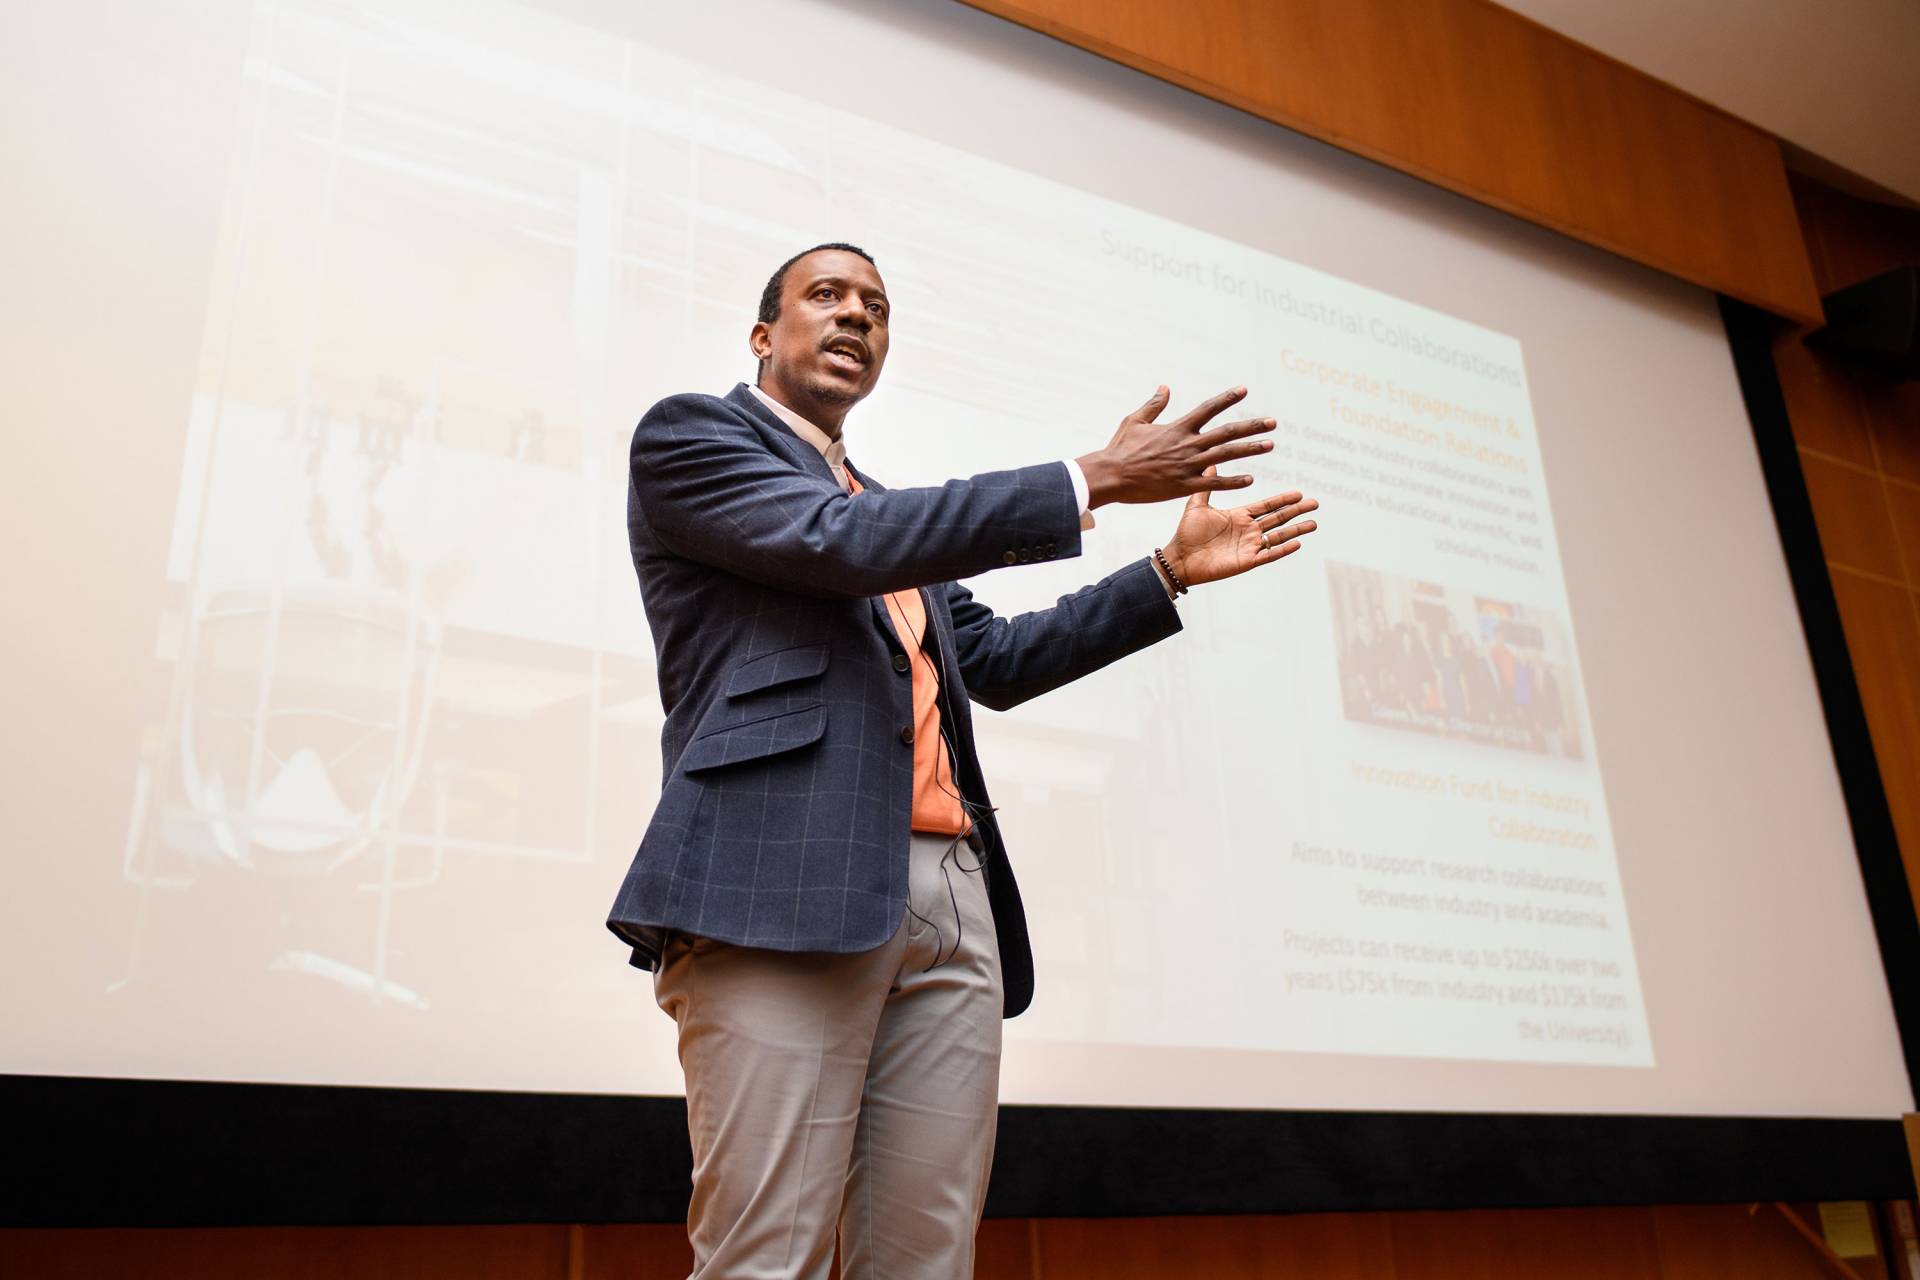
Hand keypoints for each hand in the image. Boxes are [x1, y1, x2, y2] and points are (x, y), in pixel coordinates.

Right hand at [1076, 386, 1274, 506]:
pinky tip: (1250, 479)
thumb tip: (1165, 387)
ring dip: (1250, 449)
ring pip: (1226, 455)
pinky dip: (1233, 481)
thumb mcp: (1135, 420)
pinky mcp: (1184, 485)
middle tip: (1273, 423)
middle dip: (1252, 426)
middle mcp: (1187, 444)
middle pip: (1227, 432)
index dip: (1227, 398)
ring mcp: (1188, 465)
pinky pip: (1214, 483)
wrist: (1111, 476)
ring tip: (1270, 445)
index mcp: (1177, 427)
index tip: (1244, 391)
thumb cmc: (1120, 448)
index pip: (1208, 408)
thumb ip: (1154, 404)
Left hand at [1161, 472, 1317, 587]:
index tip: (1299, 493)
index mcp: (1238, 517)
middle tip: (1315, 503)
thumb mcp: (1197, 505)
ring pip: (1278, 536)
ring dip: (1296, 529)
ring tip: (1314, 523)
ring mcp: (1249, 546)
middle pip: (1278, 519)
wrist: (1179, 558)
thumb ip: (1206, 485)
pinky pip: (1269, 555)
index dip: (1282, 499)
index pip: (1266, 506)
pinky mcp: (1246, 561)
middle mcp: (1247, 531)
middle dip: (1296, 511)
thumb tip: (1211, 462)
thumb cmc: (1186, 534)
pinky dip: (1283, 549)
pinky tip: (1298, 542)